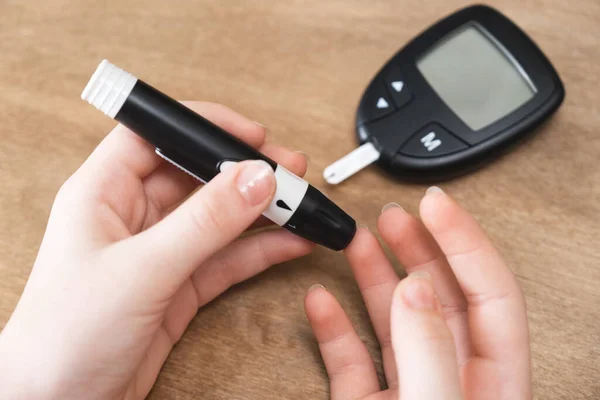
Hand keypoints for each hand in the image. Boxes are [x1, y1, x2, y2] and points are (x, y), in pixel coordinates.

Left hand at [0, 102, 313, 399]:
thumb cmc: (64, 338)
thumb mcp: (141, 270)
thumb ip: (203, 223)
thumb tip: (255, 179)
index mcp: (102, 193)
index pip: (155, 134)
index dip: (202, 126)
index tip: (251, 133)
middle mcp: (132, 217)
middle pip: (196, 175)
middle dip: (244, 171)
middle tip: (289, 170)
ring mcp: (159, 252)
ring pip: (218, 218)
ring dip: (259, 211)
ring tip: (300, 205)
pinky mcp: (178, 286)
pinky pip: (227, 257)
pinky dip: (260, 250)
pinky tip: (289, 242)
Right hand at [305, 188, 530, 398]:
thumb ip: (428, 350)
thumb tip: (414, 288)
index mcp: (494, 383)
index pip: (490, 295)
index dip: (465, 243)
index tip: (435, 206)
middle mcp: (451, 380)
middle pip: (439, 297)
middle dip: (417, 248)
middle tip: (393, 215)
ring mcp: (408, 391)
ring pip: (393, 320)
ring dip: (373, 275)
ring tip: (356, 238)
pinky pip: (349, 358)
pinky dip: (332, 327)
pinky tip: (321, 298)